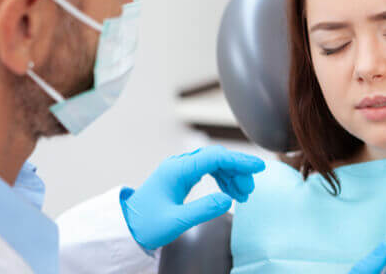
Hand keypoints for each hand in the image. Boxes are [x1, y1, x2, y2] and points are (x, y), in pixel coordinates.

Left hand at [119, 145, 265, 249]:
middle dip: (237, 170)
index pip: (214, 158)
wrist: (127, 227)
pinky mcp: (181, 177)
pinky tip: (230, 192)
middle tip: (249, 190)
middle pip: (216, 158)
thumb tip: (228, 199)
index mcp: (177, 171)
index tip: (258, 167)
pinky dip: (222, 179)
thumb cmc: (147, 225)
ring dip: (231, 175)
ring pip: (213, 164)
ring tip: (243, 194)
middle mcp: (179, 165)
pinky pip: (207, 171)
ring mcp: (180, 170)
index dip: (239, 161)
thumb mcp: (176, 221)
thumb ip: (203, 210)